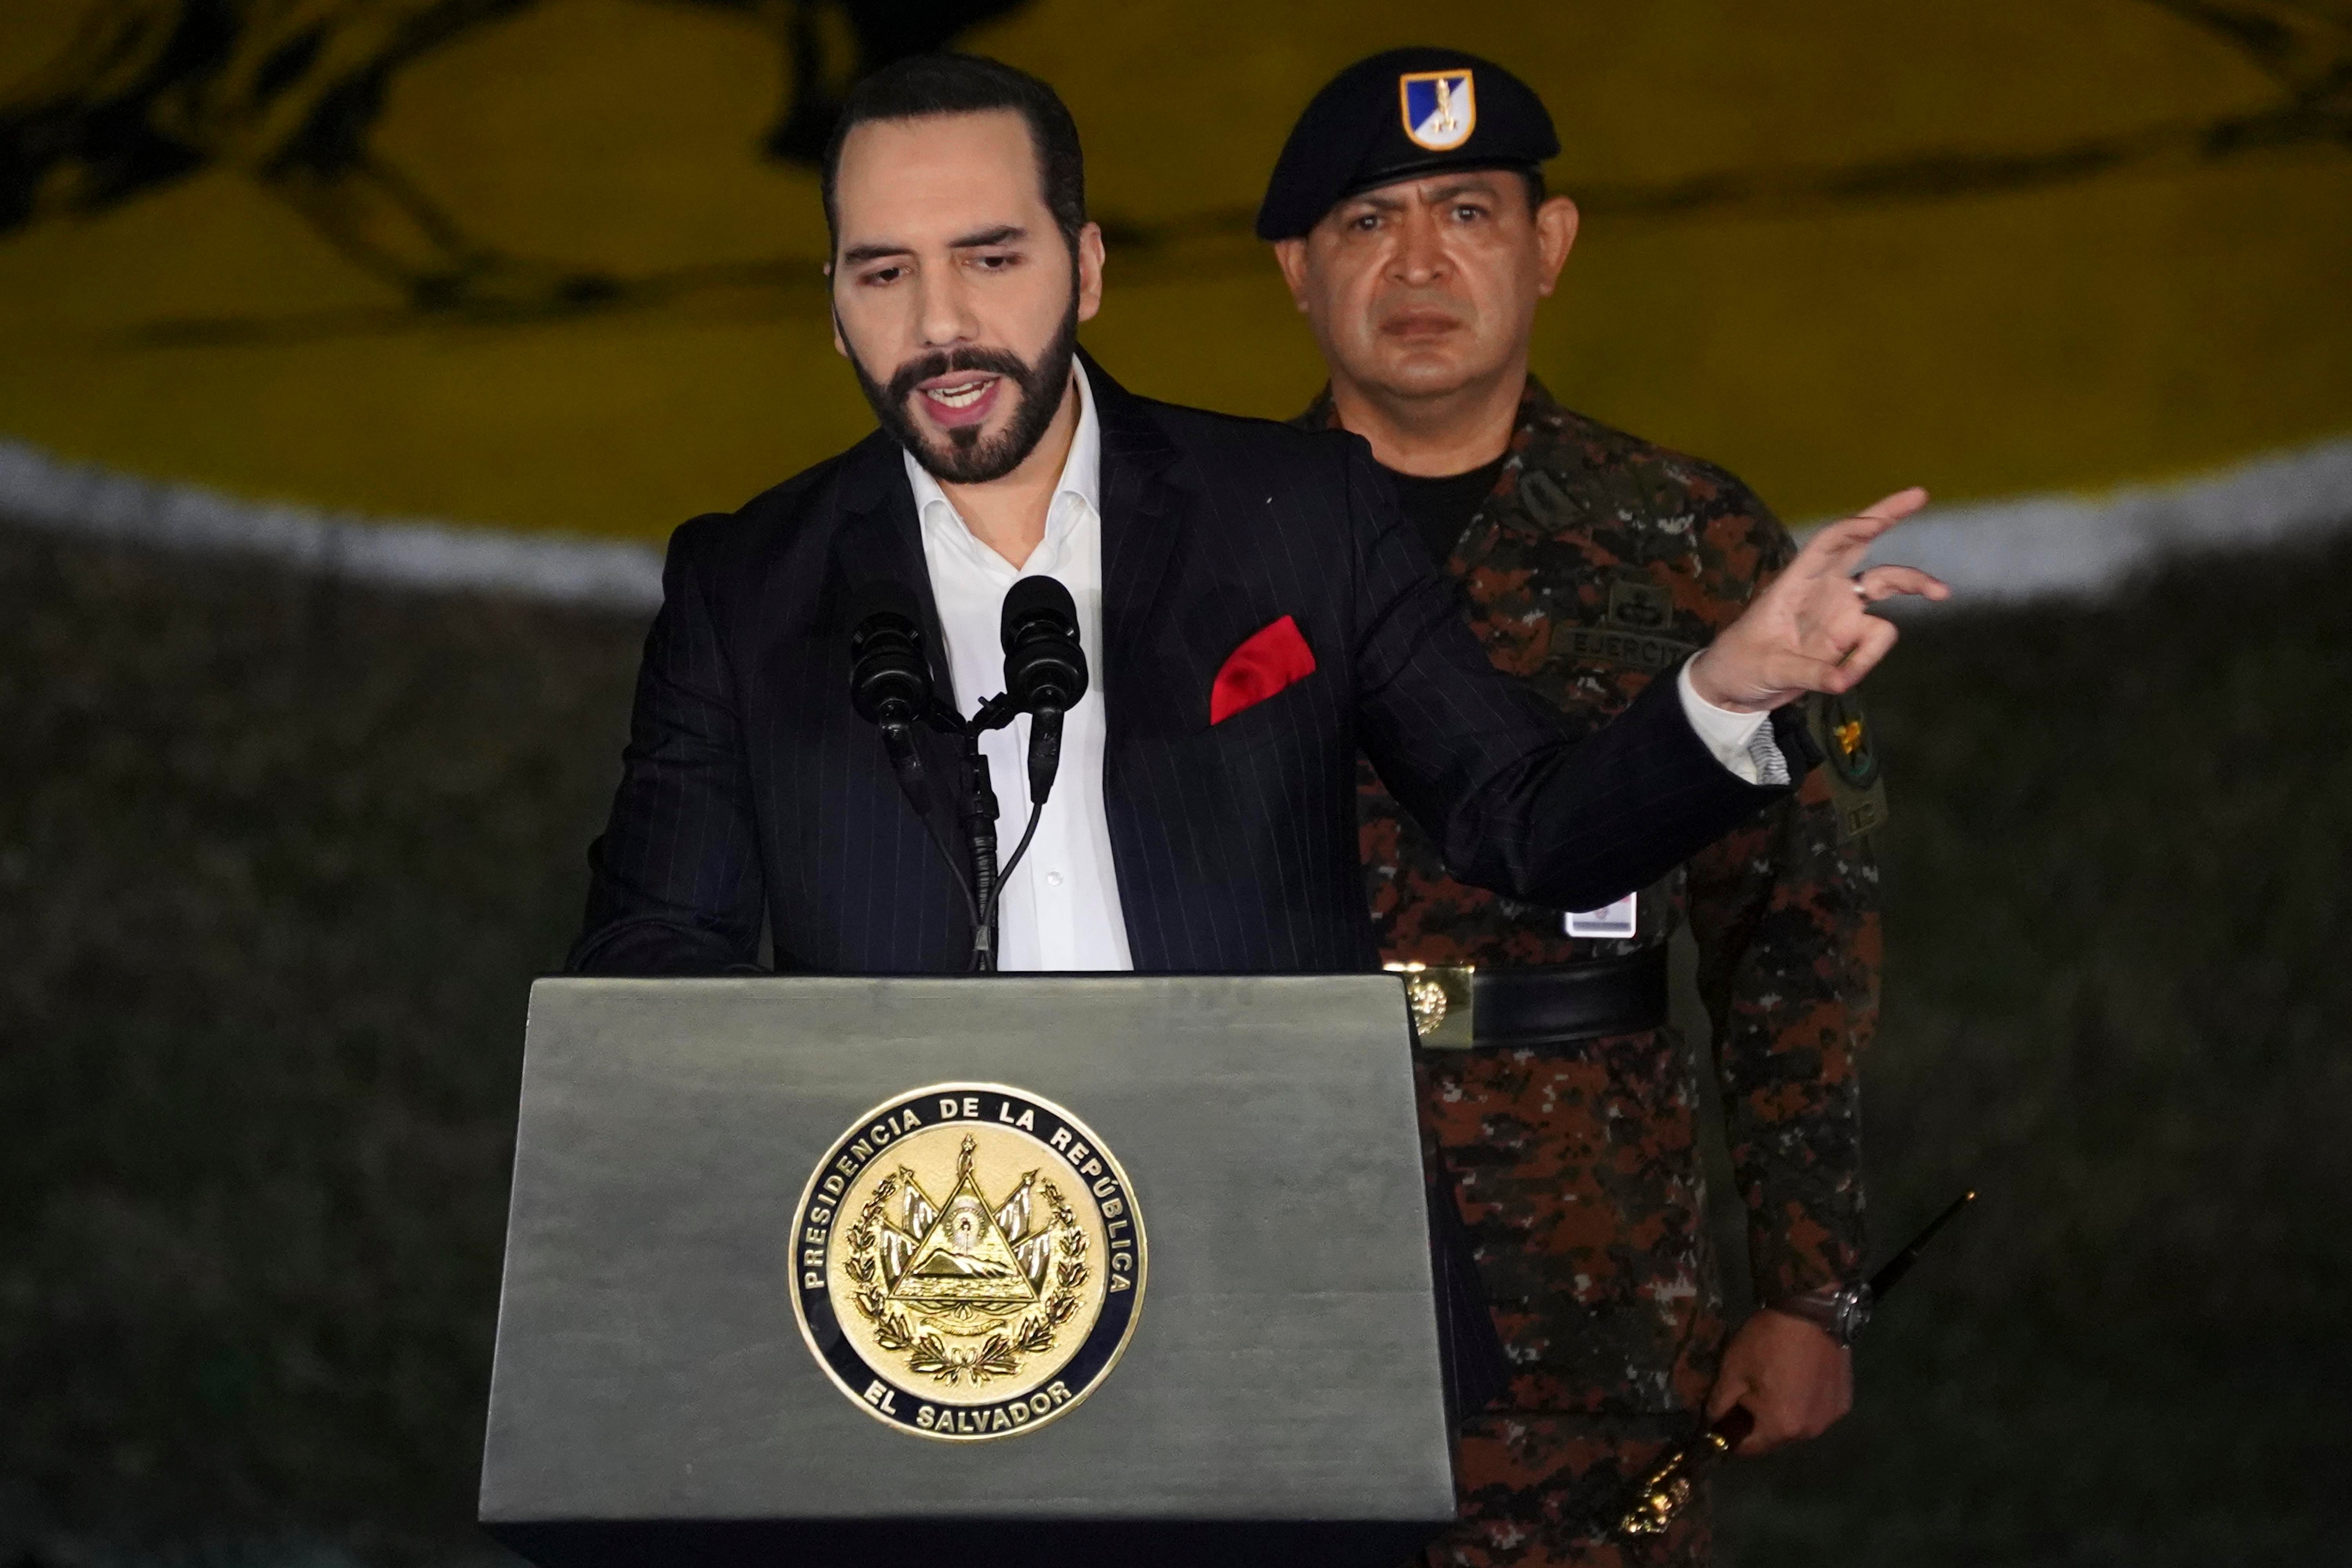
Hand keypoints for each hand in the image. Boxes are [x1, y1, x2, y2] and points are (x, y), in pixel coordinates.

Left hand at [1687, 488, 1948, 712]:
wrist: (1733, 688)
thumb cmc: (1739, 664)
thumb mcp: (1766, 668)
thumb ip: (1807, 672)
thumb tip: (1842, 680)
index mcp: (1796, 582)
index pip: (1828, 544)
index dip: (1852, 529)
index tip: (1874, 522)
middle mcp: (1824, 590)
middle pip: (1862, 544)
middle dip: (1888, 517)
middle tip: (1919, 494)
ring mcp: (1840, 612)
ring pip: (1886, 588)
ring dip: (1907, 597)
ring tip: (1929, 605)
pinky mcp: (1848, 638)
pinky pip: (1876, 639)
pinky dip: (1865, 661)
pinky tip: (1839, 680)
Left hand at [1705, 1307, 1852, 1455]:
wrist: (1809, 1313)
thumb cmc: (1766, 1343)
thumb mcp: (1732, 1371)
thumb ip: (1720, 1404)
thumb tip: (1714, 1421)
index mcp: (1780, 1428)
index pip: (1750, 1449)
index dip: (1734, 1438)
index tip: (1726, 1422)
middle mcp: (1810, 1431)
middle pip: (1777, 1438)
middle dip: (1760, 1425)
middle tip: (1750, 1397)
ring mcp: (1830, 1417)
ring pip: (1799, 1426)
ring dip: (1786, 1415)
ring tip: (1777, 1387)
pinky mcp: (1843, 1402)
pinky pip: (1818, 1412)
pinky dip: (1806, 1403)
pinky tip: (1800, 1381)